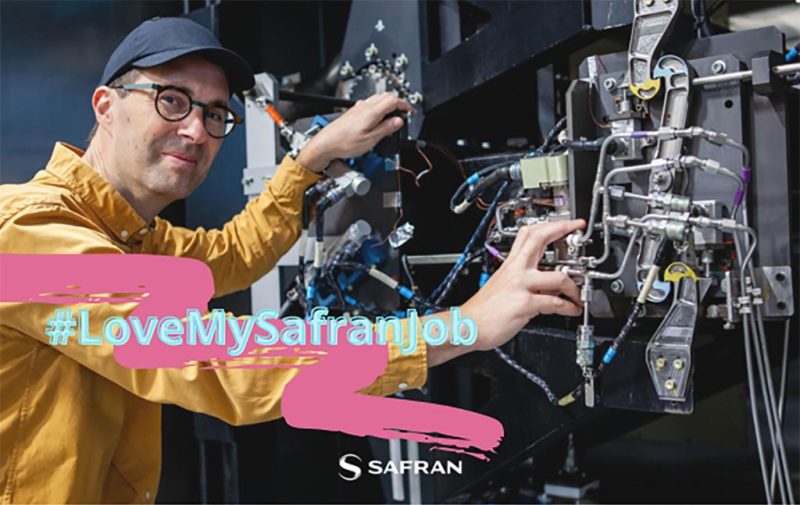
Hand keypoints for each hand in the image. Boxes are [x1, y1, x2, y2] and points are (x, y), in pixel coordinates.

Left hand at [295, 92, 414, 172]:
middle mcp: (365, 106)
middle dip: (398, 102)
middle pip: (386, 96)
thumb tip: (398, 121)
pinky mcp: (353, 112)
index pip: (394, 100)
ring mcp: (358, 108)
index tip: (410, 111)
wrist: (326, 144)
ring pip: (378, 98)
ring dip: (388, 103)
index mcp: (372, 112)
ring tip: (392, 115)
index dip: (405, 105)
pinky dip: (378, 107)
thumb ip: (386, 129)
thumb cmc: (344, 143)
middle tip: (404, 113)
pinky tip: (377, 117)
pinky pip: (369, 103)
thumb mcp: (371, 140)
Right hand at [462, 219, 584, 351]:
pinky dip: (568, 307)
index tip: (565, 224)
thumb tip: (547, 285)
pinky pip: (555, 302)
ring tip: (578, 295)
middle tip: (577, 231)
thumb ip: (526, 281)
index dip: (549, 225)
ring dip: (574, 288)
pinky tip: (571, 310)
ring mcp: (520, 285)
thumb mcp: (503, 286)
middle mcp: (515, 270)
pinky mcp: (524, 303)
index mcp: (510, 264)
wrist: (468, 325)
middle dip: (563, 230)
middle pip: (540, 238)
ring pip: (558, 277)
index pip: (529, 233)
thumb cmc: (483, 310)